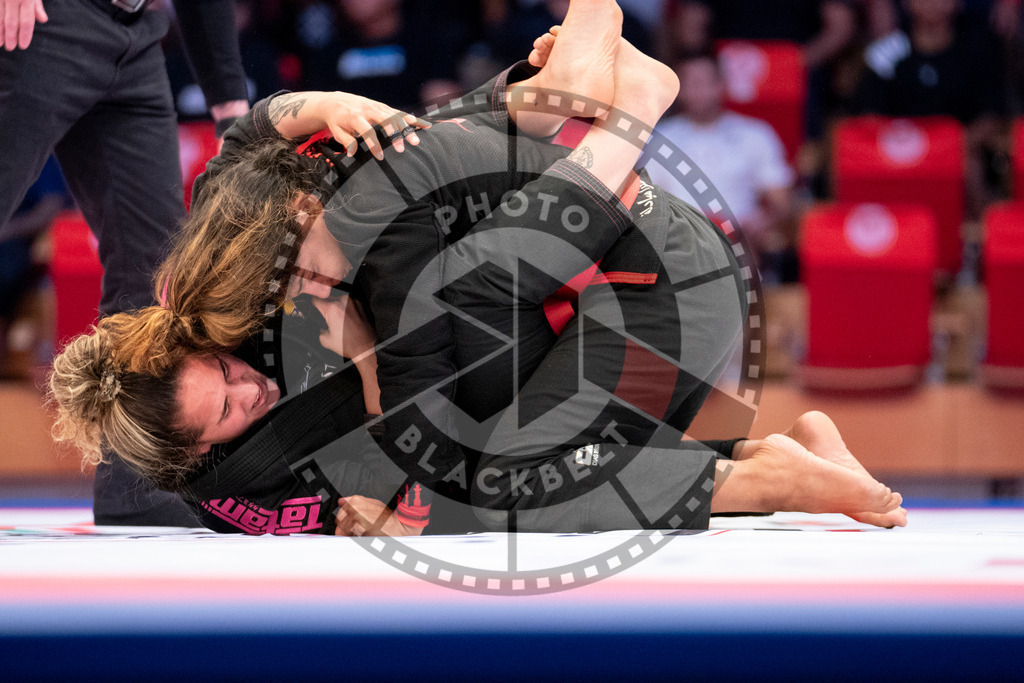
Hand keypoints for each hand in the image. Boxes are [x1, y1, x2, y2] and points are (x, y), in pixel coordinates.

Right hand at [2, 0, 47, 50]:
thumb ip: (37, 6)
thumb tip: (43, 20)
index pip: (26, 21)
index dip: (25, 35)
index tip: (23, 46)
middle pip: (12, 22)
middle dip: (11, 37)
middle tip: (10, 48)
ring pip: (0, 18)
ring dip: (0, 32)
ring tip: (0, 43)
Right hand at [310, 295, 374, 361]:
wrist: (366, 347)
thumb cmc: (349, 344)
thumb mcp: (325, 340)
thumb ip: (318, 329)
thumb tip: (320, 325)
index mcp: (332, 308)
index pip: (315, 299)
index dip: (311, 304)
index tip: (311, 307)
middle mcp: (343, 301)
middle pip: (327, 298)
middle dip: (324, 307)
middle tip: (326, 318)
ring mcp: (352, 302)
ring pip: (337, 300)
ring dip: (334, 307)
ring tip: (337, 320)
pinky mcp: (359, 305)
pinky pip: (347, 303)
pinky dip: (344, 309)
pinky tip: (345, 320)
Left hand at [311, 91, 430, 159]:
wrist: (335, 102)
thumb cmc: (337, 121)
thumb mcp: (337, 131)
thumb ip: (346, 141)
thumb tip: (352, 153)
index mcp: (355, 117)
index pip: (368, 131)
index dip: (375, 145)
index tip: (381, 157)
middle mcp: (368, 109)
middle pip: (386, 121)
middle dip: (395, 135)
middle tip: (402, 149)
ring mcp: (377, 106)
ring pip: (395, 116)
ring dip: (406, 128)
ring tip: (416, 140)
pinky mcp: (383, 106)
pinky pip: (399, 112)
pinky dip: (411, 119)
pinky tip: (423, 125)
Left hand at [334, 495, 422, 536]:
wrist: (399, 526)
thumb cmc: (388, 518)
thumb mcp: (373, 504)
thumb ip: (356, 502)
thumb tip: (342, 501)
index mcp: (356, 500)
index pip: (340, 511)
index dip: (344, 520)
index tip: (347, 525)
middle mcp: (354, 506)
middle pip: (339, 520)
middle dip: (344, 528)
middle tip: (355, 533)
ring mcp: (355, 516)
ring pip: (342, 529)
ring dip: (348, 534)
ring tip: (361, 535)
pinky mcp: (358, 526)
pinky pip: (348, 536)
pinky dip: (353, 538)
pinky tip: (363, 537)